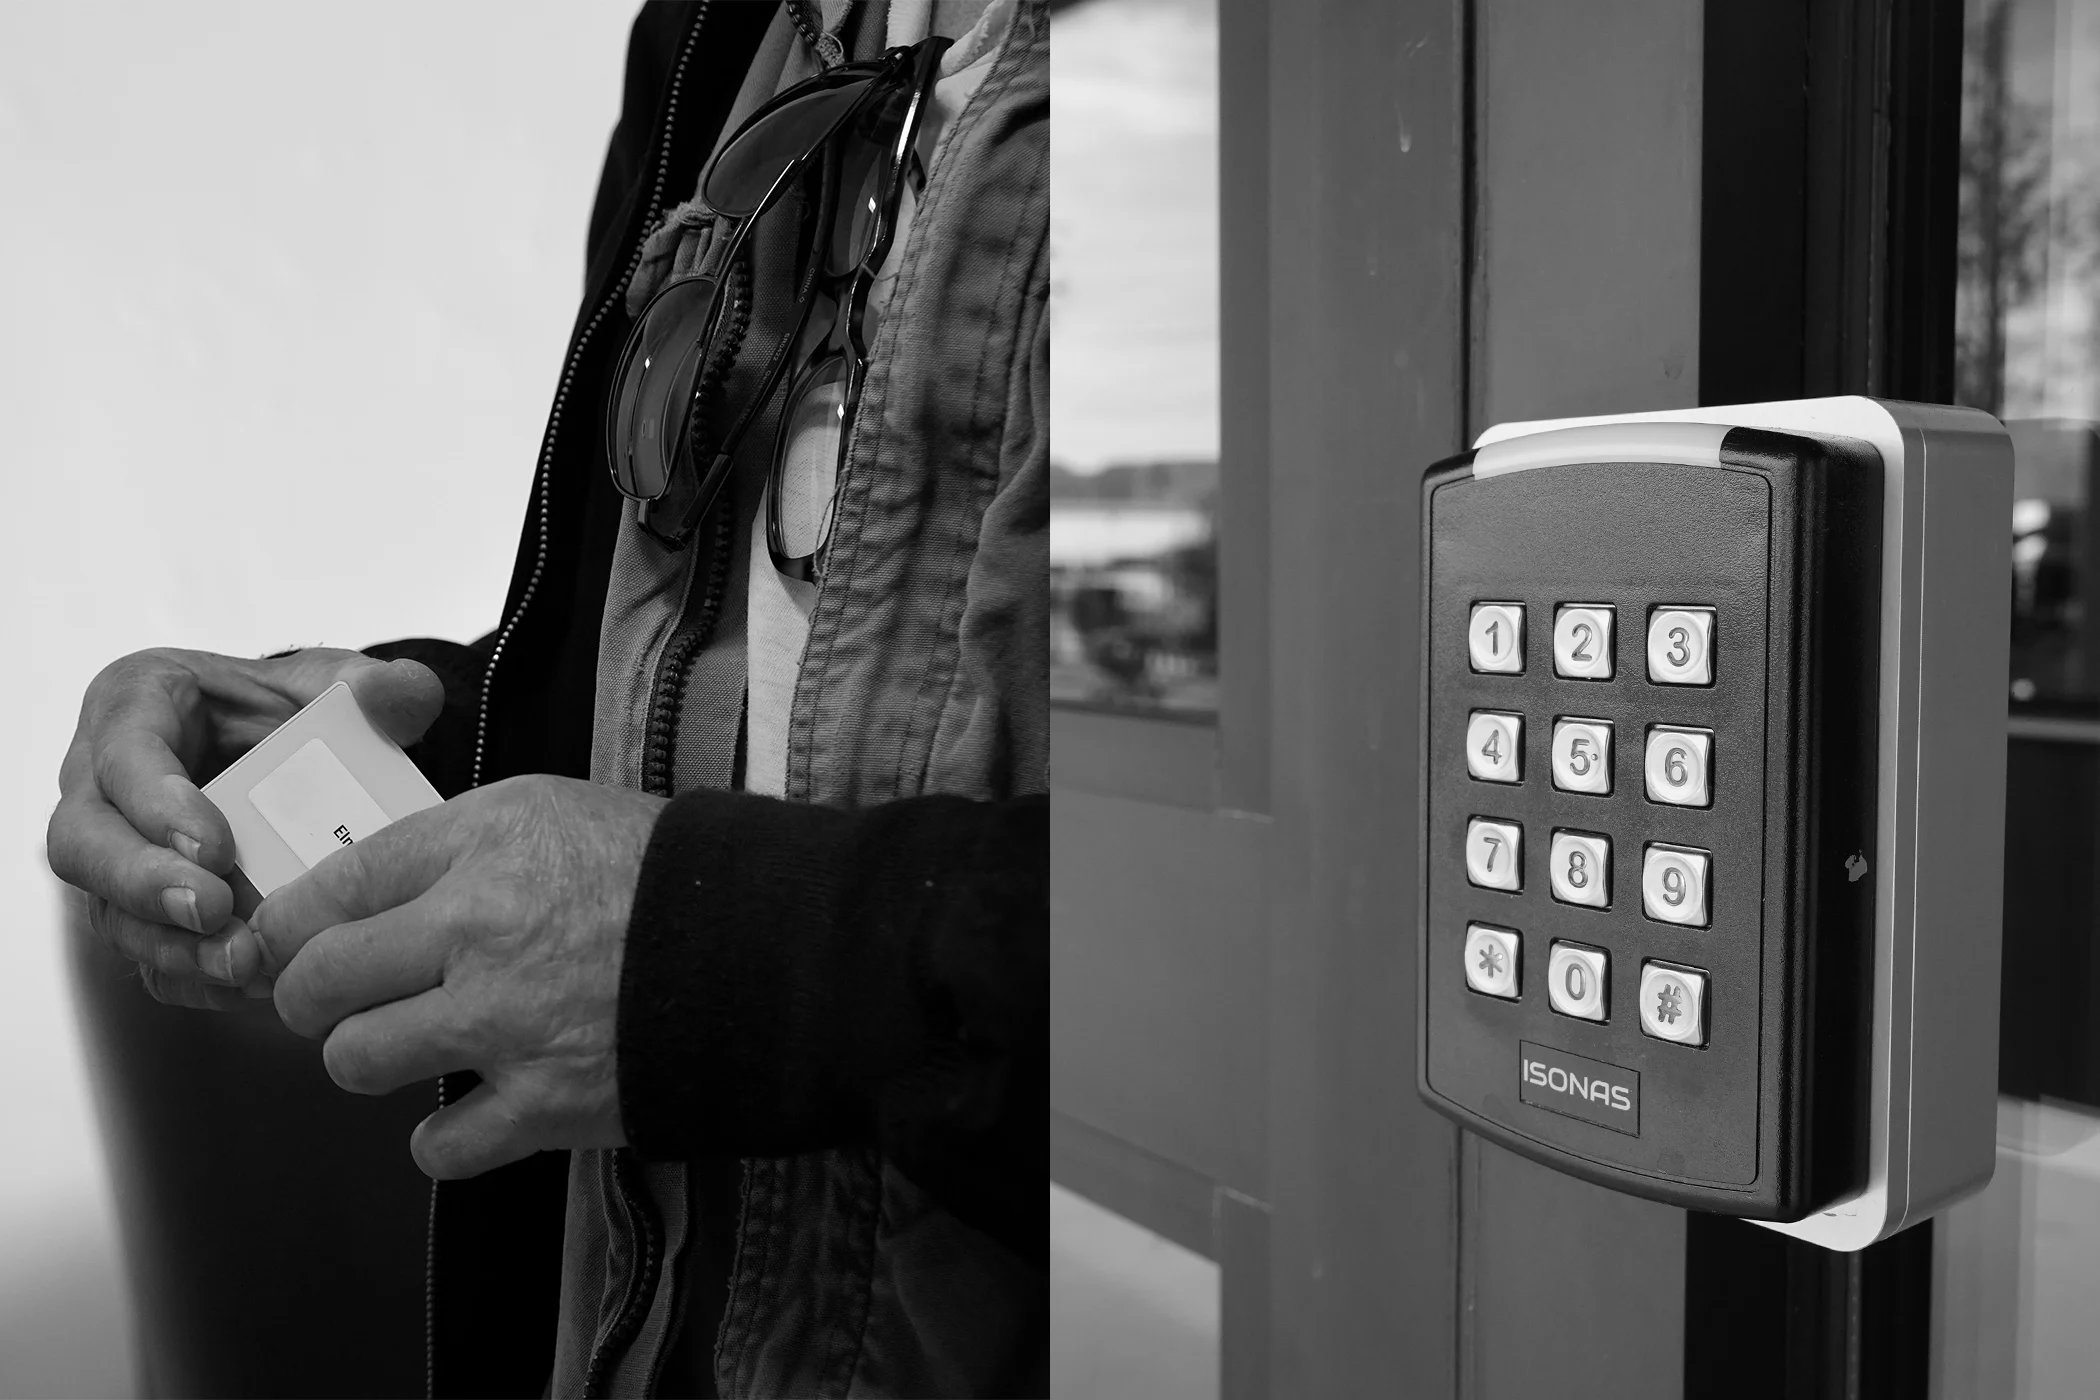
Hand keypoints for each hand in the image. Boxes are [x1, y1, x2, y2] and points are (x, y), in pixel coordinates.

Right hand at [47, 648, 443, 1009]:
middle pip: (82, 843)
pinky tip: (245, 985)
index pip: (121, 755)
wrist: (295, 760)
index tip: (218, 847)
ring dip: (170, 944)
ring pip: (106, 910)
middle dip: (143, 885)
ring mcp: (113, 853)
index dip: (157, 806)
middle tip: (212, 911)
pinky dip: (190, 976)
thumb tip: (396, 699)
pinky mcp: (138, 908)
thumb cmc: (291, 710)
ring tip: (242, 962)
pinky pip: (143, 954)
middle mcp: (101, 783)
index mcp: (133, 706)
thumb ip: (379, 684)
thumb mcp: (337, 682)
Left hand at [252, 774, 666, 1178]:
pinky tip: (473, 1109)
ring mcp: (507, 1023)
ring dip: (371, 1057)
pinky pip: (436, 1148)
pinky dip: (444, 1138)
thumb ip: (458, 844)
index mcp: (483, 843)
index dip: (287, 923)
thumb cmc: (668, 873)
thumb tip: (370, 891)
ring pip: (356, 1061)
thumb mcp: (558, 813)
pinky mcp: (546, 1104)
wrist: (775, 949)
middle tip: (334, 1001)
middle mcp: (478, 929)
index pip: (331, 886)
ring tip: (413, 1045)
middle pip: (317, 981)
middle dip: (309, 996)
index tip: (284, 942)